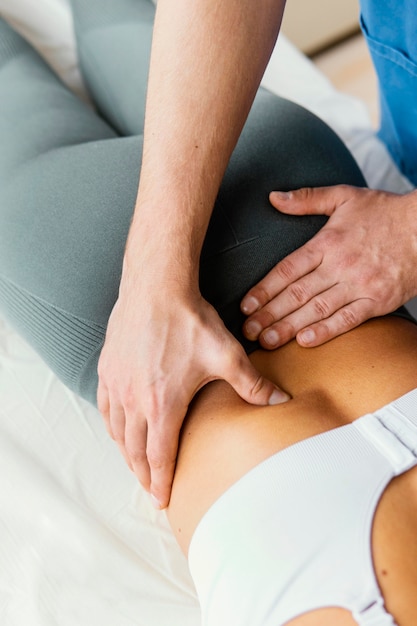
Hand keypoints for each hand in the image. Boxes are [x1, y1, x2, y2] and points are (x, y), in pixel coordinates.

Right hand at [97, 276, 288, 508]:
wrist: (157, 287)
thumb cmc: (189, 321)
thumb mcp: (227, 354)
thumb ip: (253, 384)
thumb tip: (282, 400)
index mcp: (163, 405)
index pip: (159, 456)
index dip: (161, 481)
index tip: (162, 499)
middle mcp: (134, 401)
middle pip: (134, 450)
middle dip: (143, 474)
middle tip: (150, 489)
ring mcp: (117, 384)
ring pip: (117, 432)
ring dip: (126, 453)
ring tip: (135, 465)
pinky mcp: (108, 368)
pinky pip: (105, 407)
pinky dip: (112, 426)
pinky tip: (117, 428)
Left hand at [241, 185, 416, 348]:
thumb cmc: (384, 212)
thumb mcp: (344, 196)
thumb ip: (307, 199)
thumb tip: (273, 197)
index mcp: (327, 242)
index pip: (287, 269)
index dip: (264, 289)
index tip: (245, 306)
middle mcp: (340, 265)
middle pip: (296, 293)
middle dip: (269, 314)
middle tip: (247, 332)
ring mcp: (359, 284)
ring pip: (317, 309)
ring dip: (289, 327)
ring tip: (267, 341)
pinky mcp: (378, 300)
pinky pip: (348, 319)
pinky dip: (326, 331)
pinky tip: (304, 342)